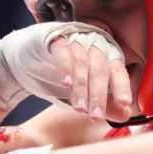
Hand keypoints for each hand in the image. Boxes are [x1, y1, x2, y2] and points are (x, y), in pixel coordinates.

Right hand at [0, 21, 130, 120]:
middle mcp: (93, 42)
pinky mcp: (54, 37)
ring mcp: (74, 38)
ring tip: (79, 108)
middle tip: (95, 116)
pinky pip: (63, 51)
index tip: (125, 104)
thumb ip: (105, 104)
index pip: (118, 70)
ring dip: (81, 87)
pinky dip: (66, 68)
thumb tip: (125, 114)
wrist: (27, 63)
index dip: (121, 87)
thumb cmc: (61, 77)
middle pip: (100, 68)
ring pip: (82, 62)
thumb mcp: (84, 95)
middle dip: (98, 95)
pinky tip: (65, 84)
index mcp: (106, 54)